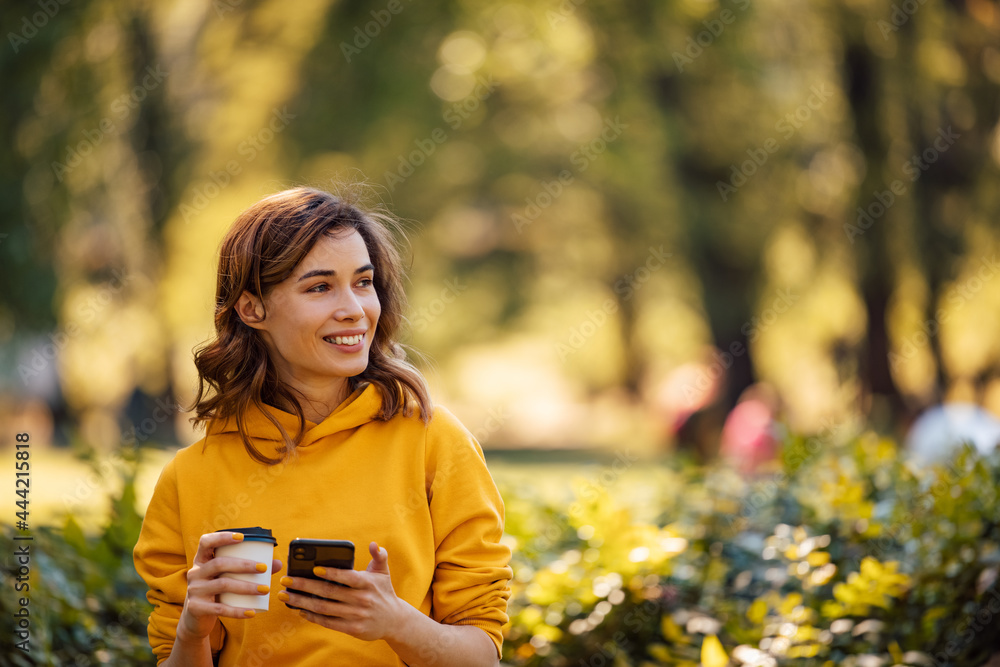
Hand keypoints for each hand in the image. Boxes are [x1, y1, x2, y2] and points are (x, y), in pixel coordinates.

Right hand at [176, 531, 282, 643]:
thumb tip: (277, 563)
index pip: (206, 542)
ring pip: (223, 584)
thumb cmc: (217, 592)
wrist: (196, 620)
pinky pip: (220, 609)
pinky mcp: (196, 608)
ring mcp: (194, 590)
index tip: (242, 537)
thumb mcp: (227, 578)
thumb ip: (251, 570)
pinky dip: (238, 611)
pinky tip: (252, 612)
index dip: (222, 537)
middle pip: (219, 563)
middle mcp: (195, 573)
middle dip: (243, 565)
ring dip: (246, 587)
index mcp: (201, 560)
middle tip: (264, 567)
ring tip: (265, 589)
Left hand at [280, 542, 404, 641]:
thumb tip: (373, 544)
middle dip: (305, 585)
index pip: (347, 577)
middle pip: (329, 592)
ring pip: (324, 608)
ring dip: (302, 602)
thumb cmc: (384, 592)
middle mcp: (361, 600)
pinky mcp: (352, 629)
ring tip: (285, 595)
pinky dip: (312, 616)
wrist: (394, 620)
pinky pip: (328, 622)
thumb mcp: (384, 572)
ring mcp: (356, 615)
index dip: (331, 573)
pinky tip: (300, 610)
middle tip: (287, 580)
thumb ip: (379, 555)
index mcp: (367, 583)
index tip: (314, 568)